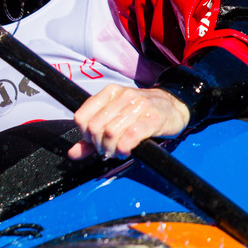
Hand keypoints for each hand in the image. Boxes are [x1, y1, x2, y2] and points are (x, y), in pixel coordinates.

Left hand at [68, 85, 189, 159]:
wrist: (175, 106)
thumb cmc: (141, 114)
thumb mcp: (114, 119)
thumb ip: (92, 137)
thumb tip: (72, 154)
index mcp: (108, 93)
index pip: (82, 116)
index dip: (84, 135)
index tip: (93, 142)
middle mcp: (122, 96)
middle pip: (95, 126)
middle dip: (98, 145)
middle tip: (107, 151)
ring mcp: (138, 105)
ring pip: (111, 132)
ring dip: (111, 148)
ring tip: (117, 151)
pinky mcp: (153, 118)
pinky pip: (131, 135)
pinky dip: (124, 147)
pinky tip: (126, 150)